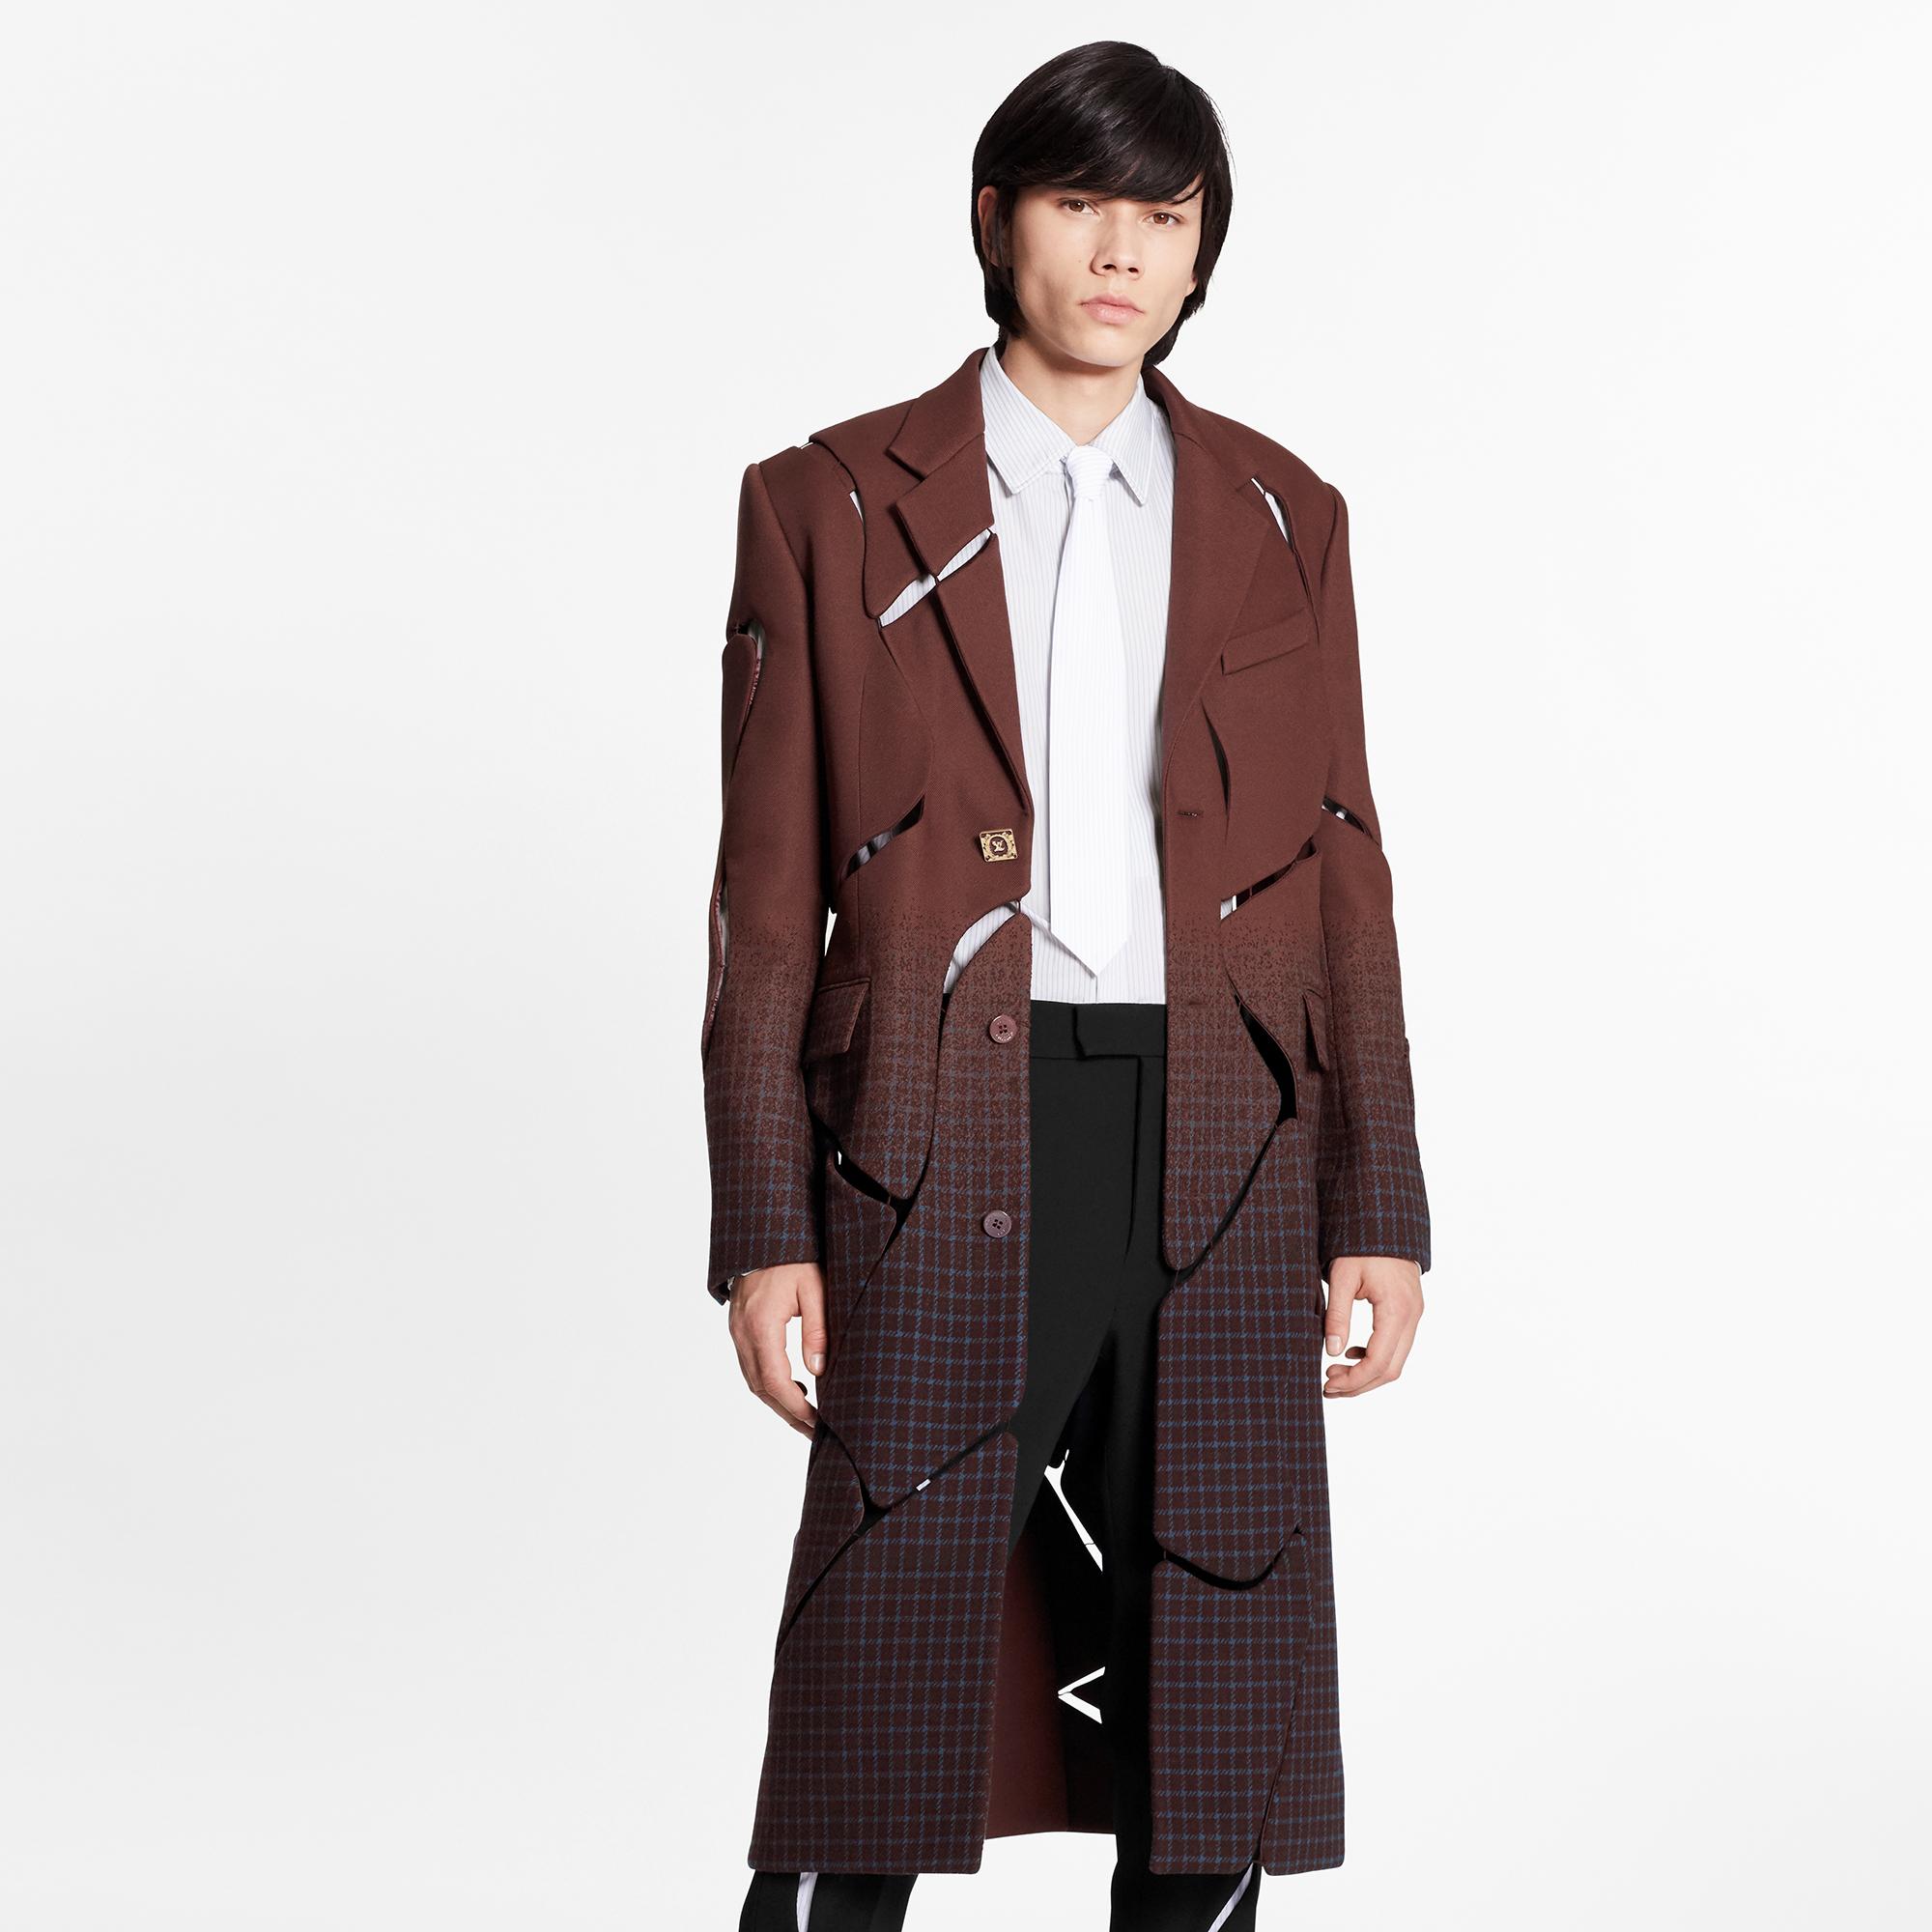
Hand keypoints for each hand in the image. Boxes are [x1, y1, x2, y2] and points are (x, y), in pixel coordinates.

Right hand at [727, 1261, 828, 1439]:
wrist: (763, 1231)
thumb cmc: (794, 1256)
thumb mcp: (815, 1288)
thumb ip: (818, 1330)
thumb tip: (819, 1372)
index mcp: (761, 1324)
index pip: (775, 1380)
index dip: (796, 1407)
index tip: (818, 1422)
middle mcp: (742, 1332)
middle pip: (760, 1387)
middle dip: (787, 1413)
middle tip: (813, 1431)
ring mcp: (736, 1330)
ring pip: (752, 1379)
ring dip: (777, 1401)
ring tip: (805, 1416)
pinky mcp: (738, 1327)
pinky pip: (750, 1365)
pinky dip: (768, 1383)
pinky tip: (791, 1387)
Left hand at [1322, 1255, 1423, 1397]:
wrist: (1384, 1221)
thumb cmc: (1361, 1246)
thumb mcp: (1342, 1277)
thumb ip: (1337, 1315)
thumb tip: (1331, 1352)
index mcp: (1396, 1310)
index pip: (1378, 1362)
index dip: (1353, 1380)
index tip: (1327, 1383)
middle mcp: (1411, 1317)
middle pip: (1390, 1370)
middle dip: (1359, 1384)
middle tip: (1328, 1386)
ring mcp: (1414, 1315)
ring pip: (1395, 1361)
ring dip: (1367, 1374)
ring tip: (1336, 1374)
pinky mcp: (1410, 1312)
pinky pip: (1397, 1346)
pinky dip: (1375, 1357)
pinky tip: (1351, 1353)